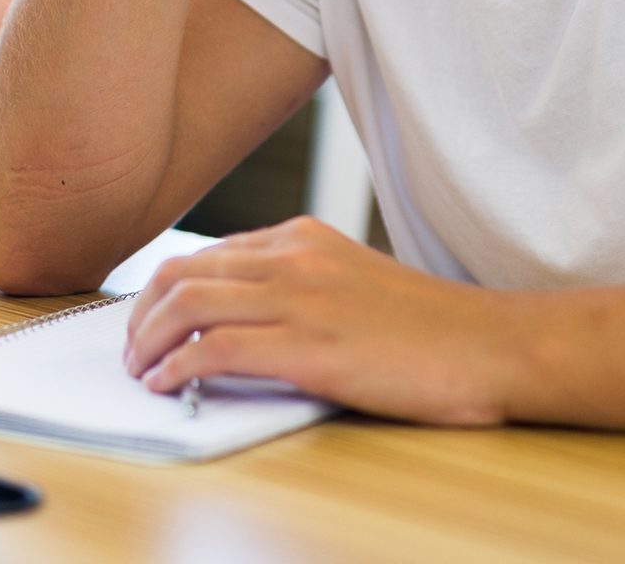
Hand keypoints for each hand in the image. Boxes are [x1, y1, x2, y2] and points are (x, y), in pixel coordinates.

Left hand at [121, 217, 513, 425]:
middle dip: (141, 313)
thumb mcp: (355, 282)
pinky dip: (177, 369)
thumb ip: (301, 287)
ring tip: (140, 371)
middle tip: (134, 349)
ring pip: (186, 304)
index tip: (151, 321)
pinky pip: (214, 349)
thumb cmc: (433, 329)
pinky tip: (169, 387)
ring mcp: (299, 300)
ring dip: (146, 341)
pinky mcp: (306, 348)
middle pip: (181, 272)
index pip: (208, 254)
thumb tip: (244, 320)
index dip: (165, 291)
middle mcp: (293, 259)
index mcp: (303, 238)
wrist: (490, 345)